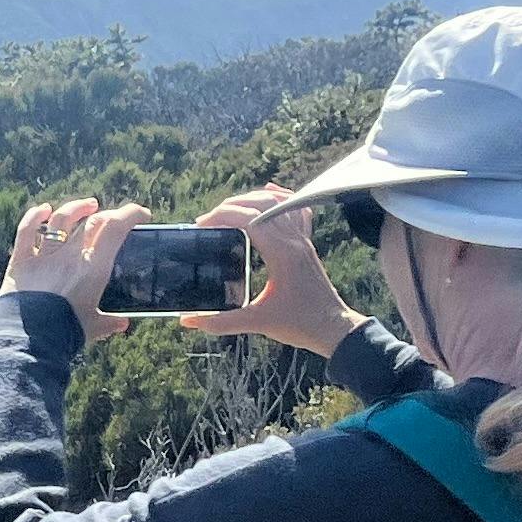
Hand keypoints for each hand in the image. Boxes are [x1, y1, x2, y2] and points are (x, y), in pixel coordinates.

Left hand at [2, 198, 146, 332]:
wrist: (29, 341)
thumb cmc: (65, 334)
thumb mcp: (93, 327)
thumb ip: (109, 322)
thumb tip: (122, 324)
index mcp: (93, 268)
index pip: (115, 227)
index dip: (130, 214)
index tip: (140, 214)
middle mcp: (70, 256)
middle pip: (92, 221)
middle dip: (108, 215)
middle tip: (114, 218)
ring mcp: (44, 257)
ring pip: (62, 219)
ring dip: (77, 208)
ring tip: (88, 206)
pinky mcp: (20, 262)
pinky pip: (27, 231)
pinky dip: (35, 216)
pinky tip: (44, 210)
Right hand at [181, 187, 359, 356]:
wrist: (333, 328)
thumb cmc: (300, 325)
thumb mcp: (256, 323)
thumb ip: (220, 322)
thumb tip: (188, 320)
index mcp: (282, 255)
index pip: (249, 219)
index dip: (222, 215)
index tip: (202, 225)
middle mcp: (294, 241)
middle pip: (261, 205)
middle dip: (230, 205)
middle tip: (208, 219)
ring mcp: (303, 240)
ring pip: (278, 203)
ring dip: (251, 199)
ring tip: (228, 209)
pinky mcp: (307, 244)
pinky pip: (296, 210)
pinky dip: (281, 198)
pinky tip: (268, 193)